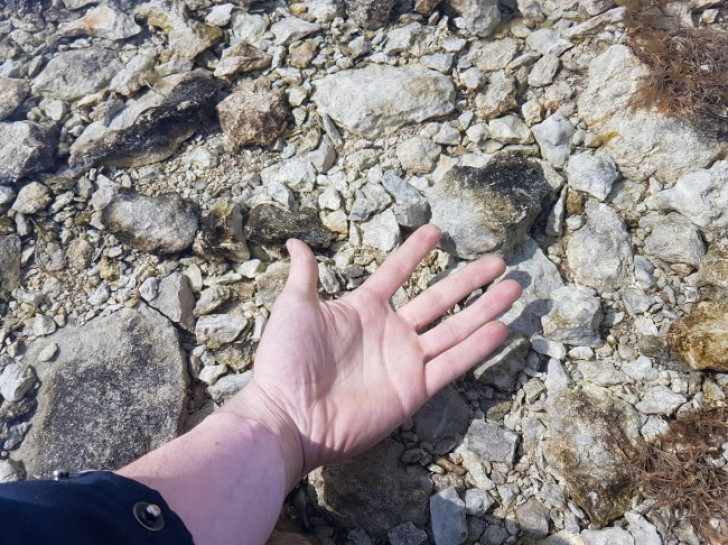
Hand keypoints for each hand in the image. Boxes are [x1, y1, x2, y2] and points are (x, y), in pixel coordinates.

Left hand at [222, 225, 521, 487]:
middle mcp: (390, 332)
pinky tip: (501, 328)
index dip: (414, 252)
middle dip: (469, 281)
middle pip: (438, 300)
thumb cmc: (286, 360)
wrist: (288, 415)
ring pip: (454, 329)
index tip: (435, 231)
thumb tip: (294, 243)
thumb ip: (305, 275)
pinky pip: (451, 364)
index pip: (396, 273)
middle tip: (498, 262)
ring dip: (485, 310)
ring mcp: (404, 361)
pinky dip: (476, 348)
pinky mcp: (414, 389)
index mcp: (363, 308)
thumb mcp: (294, 307)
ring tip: (513, 289)